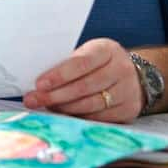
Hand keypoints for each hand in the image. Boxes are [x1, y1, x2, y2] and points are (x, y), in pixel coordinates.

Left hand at [22, 38, 143, 122]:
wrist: (133, 74)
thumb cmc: (99, 63)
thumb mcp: (88, 53)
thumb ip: (69, 64)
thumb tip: (39, 83)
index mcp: (107, 49)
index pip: (81, 63)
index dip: (59, 75)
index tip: (39, 84)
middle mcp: (121, 69)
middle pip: (84, 86)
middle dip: (55, 95)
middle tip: (34, 100)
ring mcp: (128, 90)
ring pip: (91, 104)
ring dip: (64, 108)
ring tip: (46, 107)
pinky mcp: (129, 109)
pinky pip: (99, 117)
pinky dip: (79, 117)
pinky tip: (64, 115)